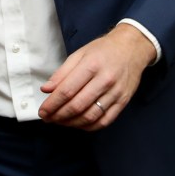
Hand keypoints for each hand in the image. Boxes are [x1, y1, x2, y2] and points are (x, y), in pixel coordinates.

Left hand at [38, 23, 154, 130]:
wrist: (131, 48)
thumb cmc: (103, 50)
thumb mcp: (79, 54)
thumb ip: (61, 73)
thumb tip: (46, 89)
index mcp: (91, 66)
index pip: (67, 90)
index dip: (52, 104)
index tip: (42, 111)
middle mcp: (104, 80)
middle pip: (77, 105)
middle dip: (58, 115)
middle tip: (48, 118)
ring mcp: (116, 93)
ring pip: (90, 116)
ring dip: (72, 123)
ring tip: (60, 121)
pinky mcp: (123, 102)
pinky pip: (105, 120)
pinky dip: (89, 126)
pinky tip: (78, 124)